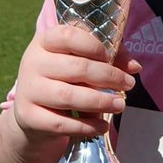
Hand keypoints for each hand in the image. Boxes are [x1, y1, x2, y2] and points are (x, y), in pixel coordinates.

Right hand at [11, 25, 141, 143]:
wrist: (31, 112)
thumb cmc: (63, 79)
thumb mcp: (80, 61)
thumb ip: (107, 58)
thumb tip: (134, 67)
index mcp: (45, 41)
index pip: (69, 35)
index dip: (94, 46)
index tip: (111, 58)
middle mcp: (32, 62)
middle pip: (76, 68)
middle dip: (108, 77)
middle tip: (128, 85)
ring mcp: (28, 90)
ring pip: (68, 96)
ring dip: (100, 102)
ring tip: (120, 105)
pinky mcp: (28, 116)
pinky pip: (61, 123)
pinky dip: (86, 126)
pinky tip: (102, 126)